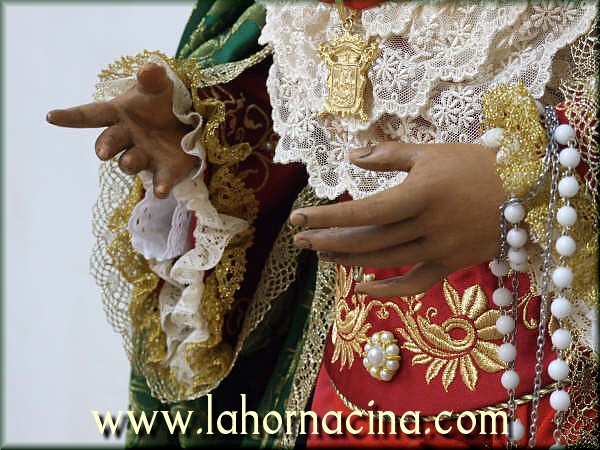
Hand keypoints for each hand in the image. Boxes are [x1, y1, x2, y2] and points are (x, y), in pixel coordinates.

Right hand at [47, 63, 197, 197]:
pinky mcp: (166, 171)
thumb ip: (153, 78)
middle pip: (109, 142)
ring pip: (130, 163)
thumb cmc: (164, 102)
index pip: (91, 114)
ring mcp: (145, 156)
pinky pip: (161, 181)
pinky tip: (161, 191)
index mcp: (119, 115)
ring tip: (130, 162)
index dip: (71, 116)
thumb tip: (149, 68)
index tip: (51, 116)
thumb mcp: (159, 86)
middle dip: (104, 146)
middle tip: (102, 152)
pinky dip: (160, 186)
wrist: (191, 122)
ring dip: (129, 163)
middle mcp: (127, 138)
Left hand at [290, 142, 504, 296]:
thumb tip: (350, 157)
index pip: (363, 212)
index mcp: (420, 194)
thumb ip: (388, 156)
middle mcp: (428, 225)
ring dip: (349, 260)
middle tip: (300, 242)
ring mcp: (440, 248)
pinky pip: (416, 283)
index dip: (327, 218)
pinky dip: (388, 289)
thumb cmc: (477, 163)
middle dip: (329, 241)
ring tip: (322, 255)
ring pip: (385, 261)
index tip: (298, 219)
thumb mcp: (430, 152)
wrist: (530, 187)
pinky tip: (362, 288)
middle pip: (368, 240)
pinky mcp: (452, 263)